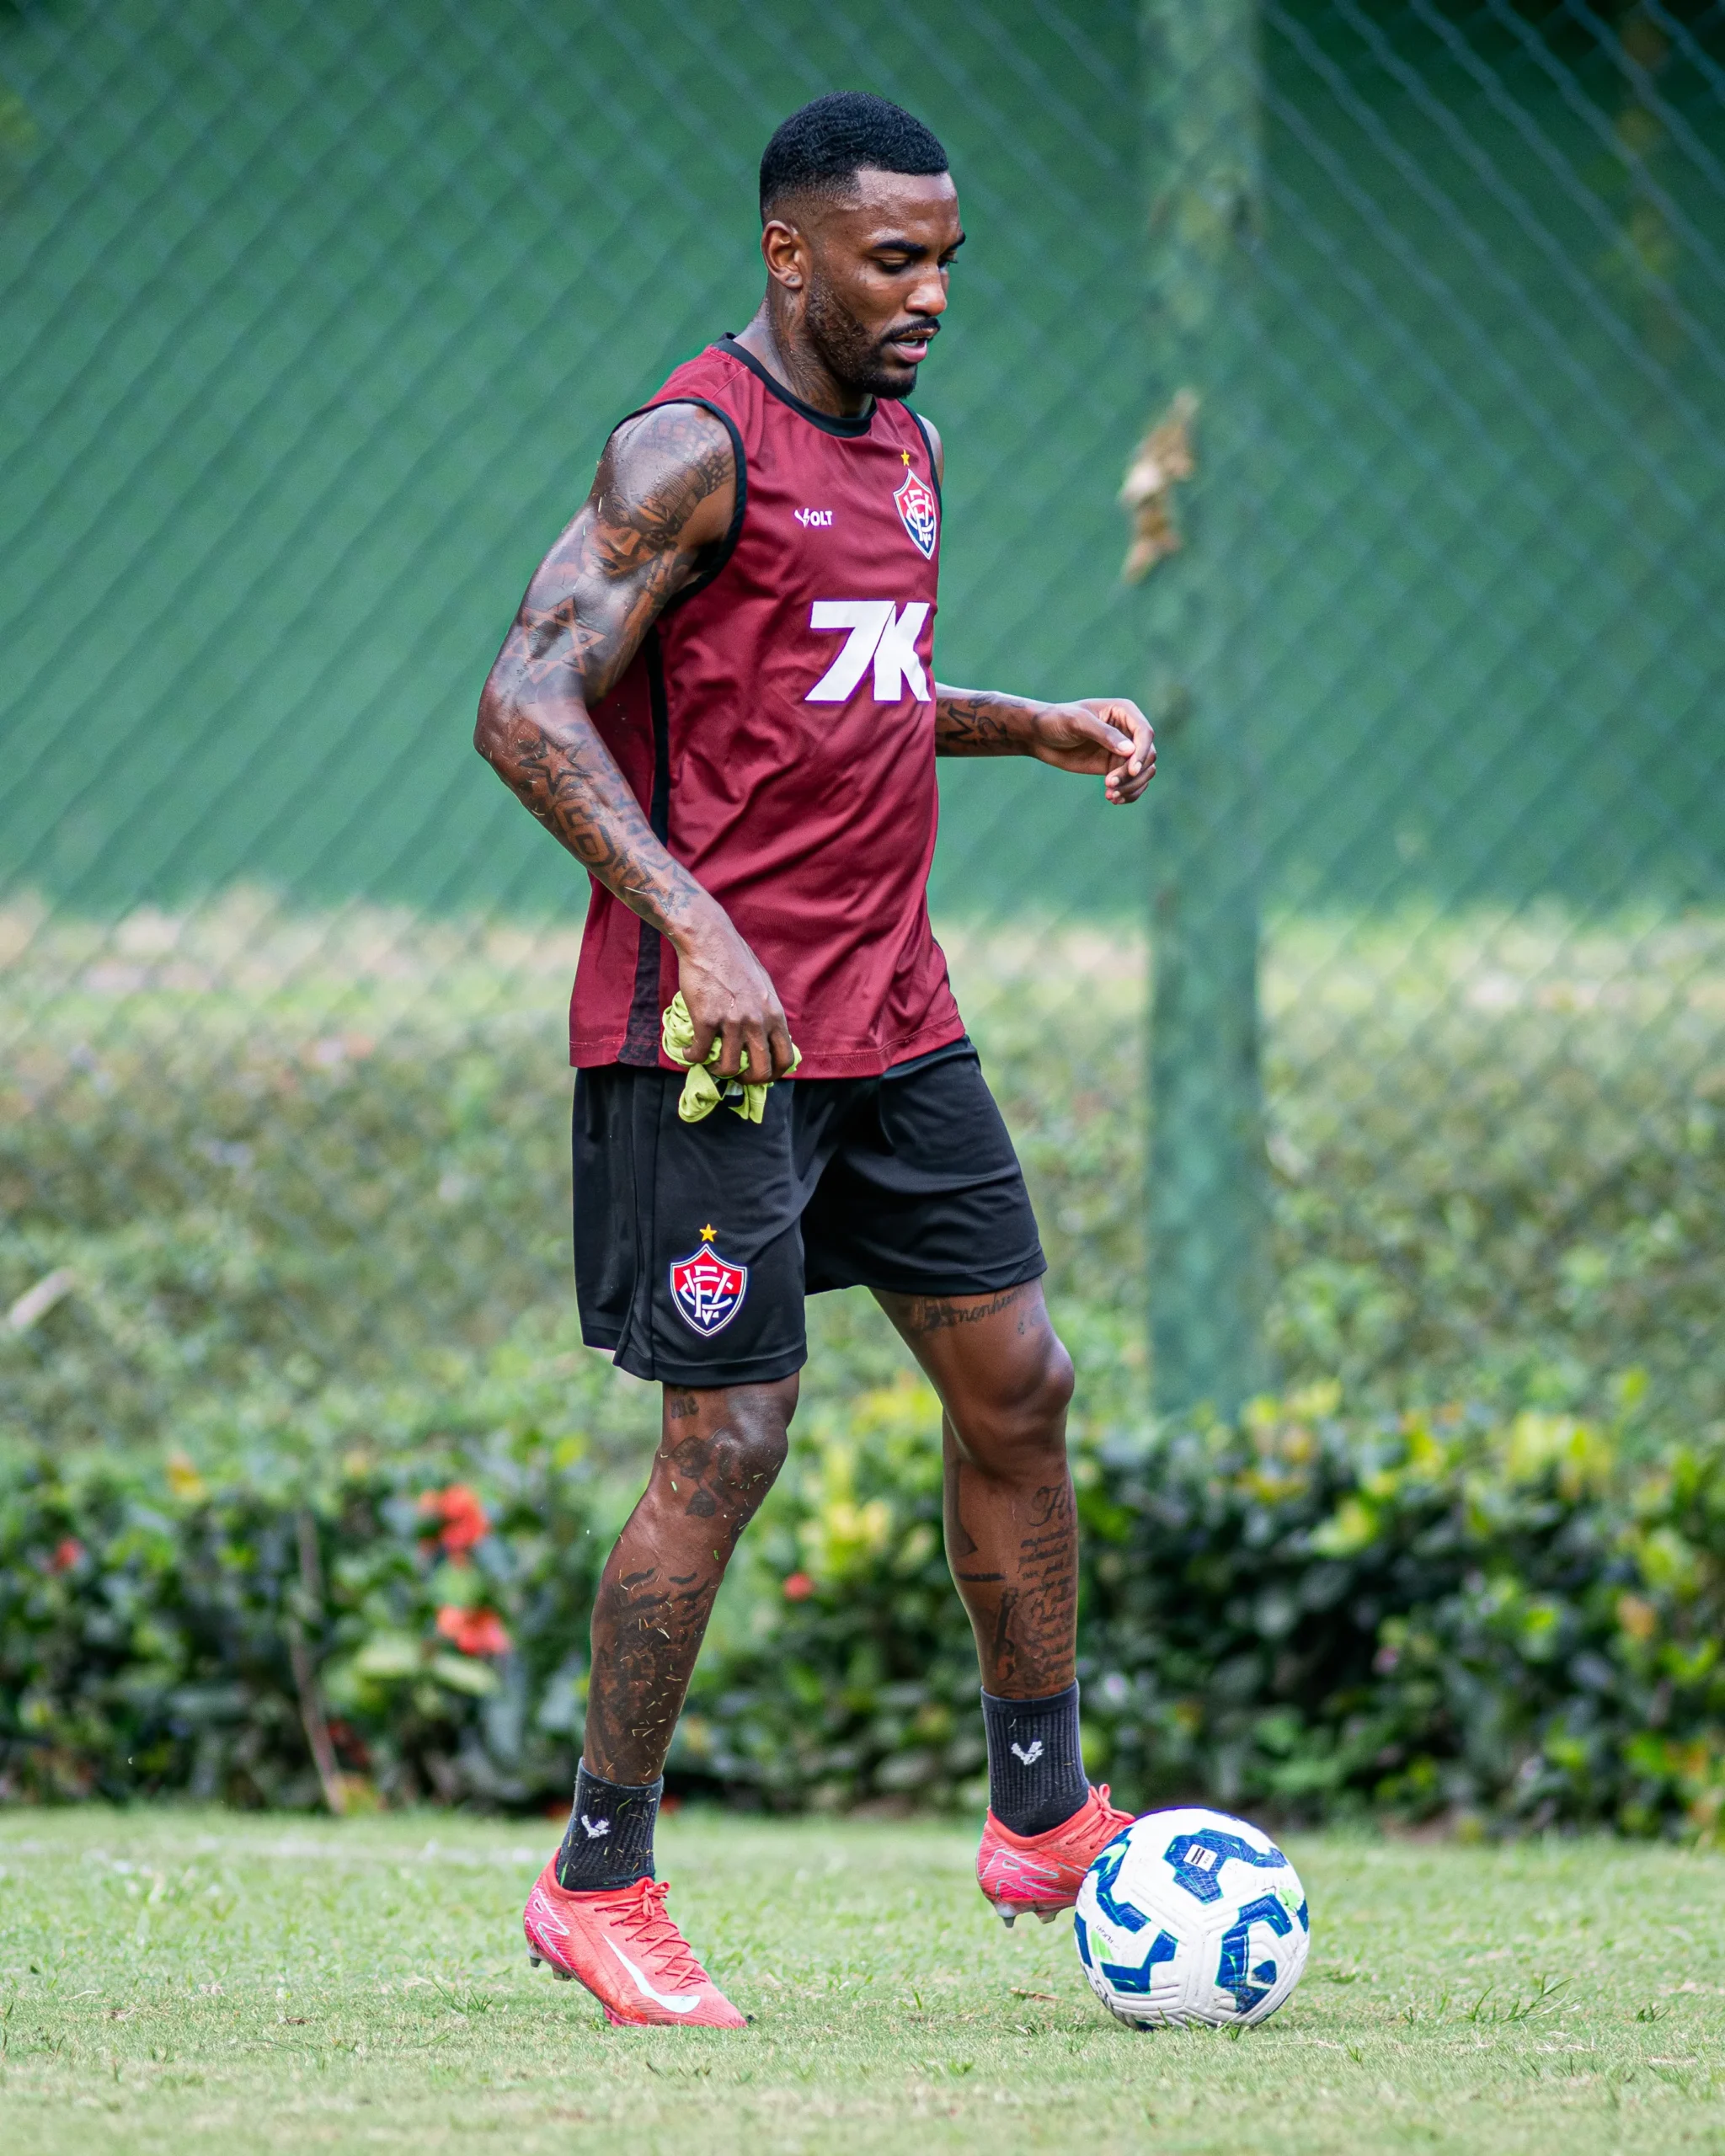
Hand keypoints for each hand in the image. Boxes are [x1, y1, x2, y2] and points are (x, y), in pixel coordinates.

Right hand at [672, 902, 797, 1080]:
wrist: (709, 941)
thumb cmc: (736, 960)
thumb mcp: (763, 987)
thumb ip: (767, 1013)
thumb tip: (765, 1036)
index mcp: (774, 1015)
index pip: (785, 1058)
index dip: (773, 1074)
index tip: (759, 1074)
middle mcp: (757, 1022)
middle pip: (760, 1071)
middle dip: (747, 1081)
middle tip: (735, 1075)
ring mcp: (732, 1022)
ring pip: (728, 1067)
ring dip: (716, 1070)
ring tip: (709, 1062)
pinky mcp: (706, 1019)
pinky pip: (699, 1053)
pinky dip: (691, 1057)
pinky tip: (688, 1052)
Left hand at [1029, 697, 1154, 803]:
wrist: (1040, 736)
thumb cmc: (1057, 720)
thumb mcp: (1077, 723)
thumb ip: (1104, 734)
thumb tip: (1130, 751)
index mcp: (1124, 712)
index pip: (1145, 733)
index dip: (1142, 753)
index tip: (1131, 771)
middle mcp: (1128, 730)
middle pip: (1148, 755)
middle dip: (1133, 774)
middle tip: (1109, 784)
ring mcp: (1123, 750)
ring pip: (1143, 772)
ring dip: (1131, 787)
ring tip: (1111, 796)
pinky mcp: (1114, 766)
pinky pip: (1132, 782)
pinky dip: (1128, 793)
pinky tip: (1113, 799)